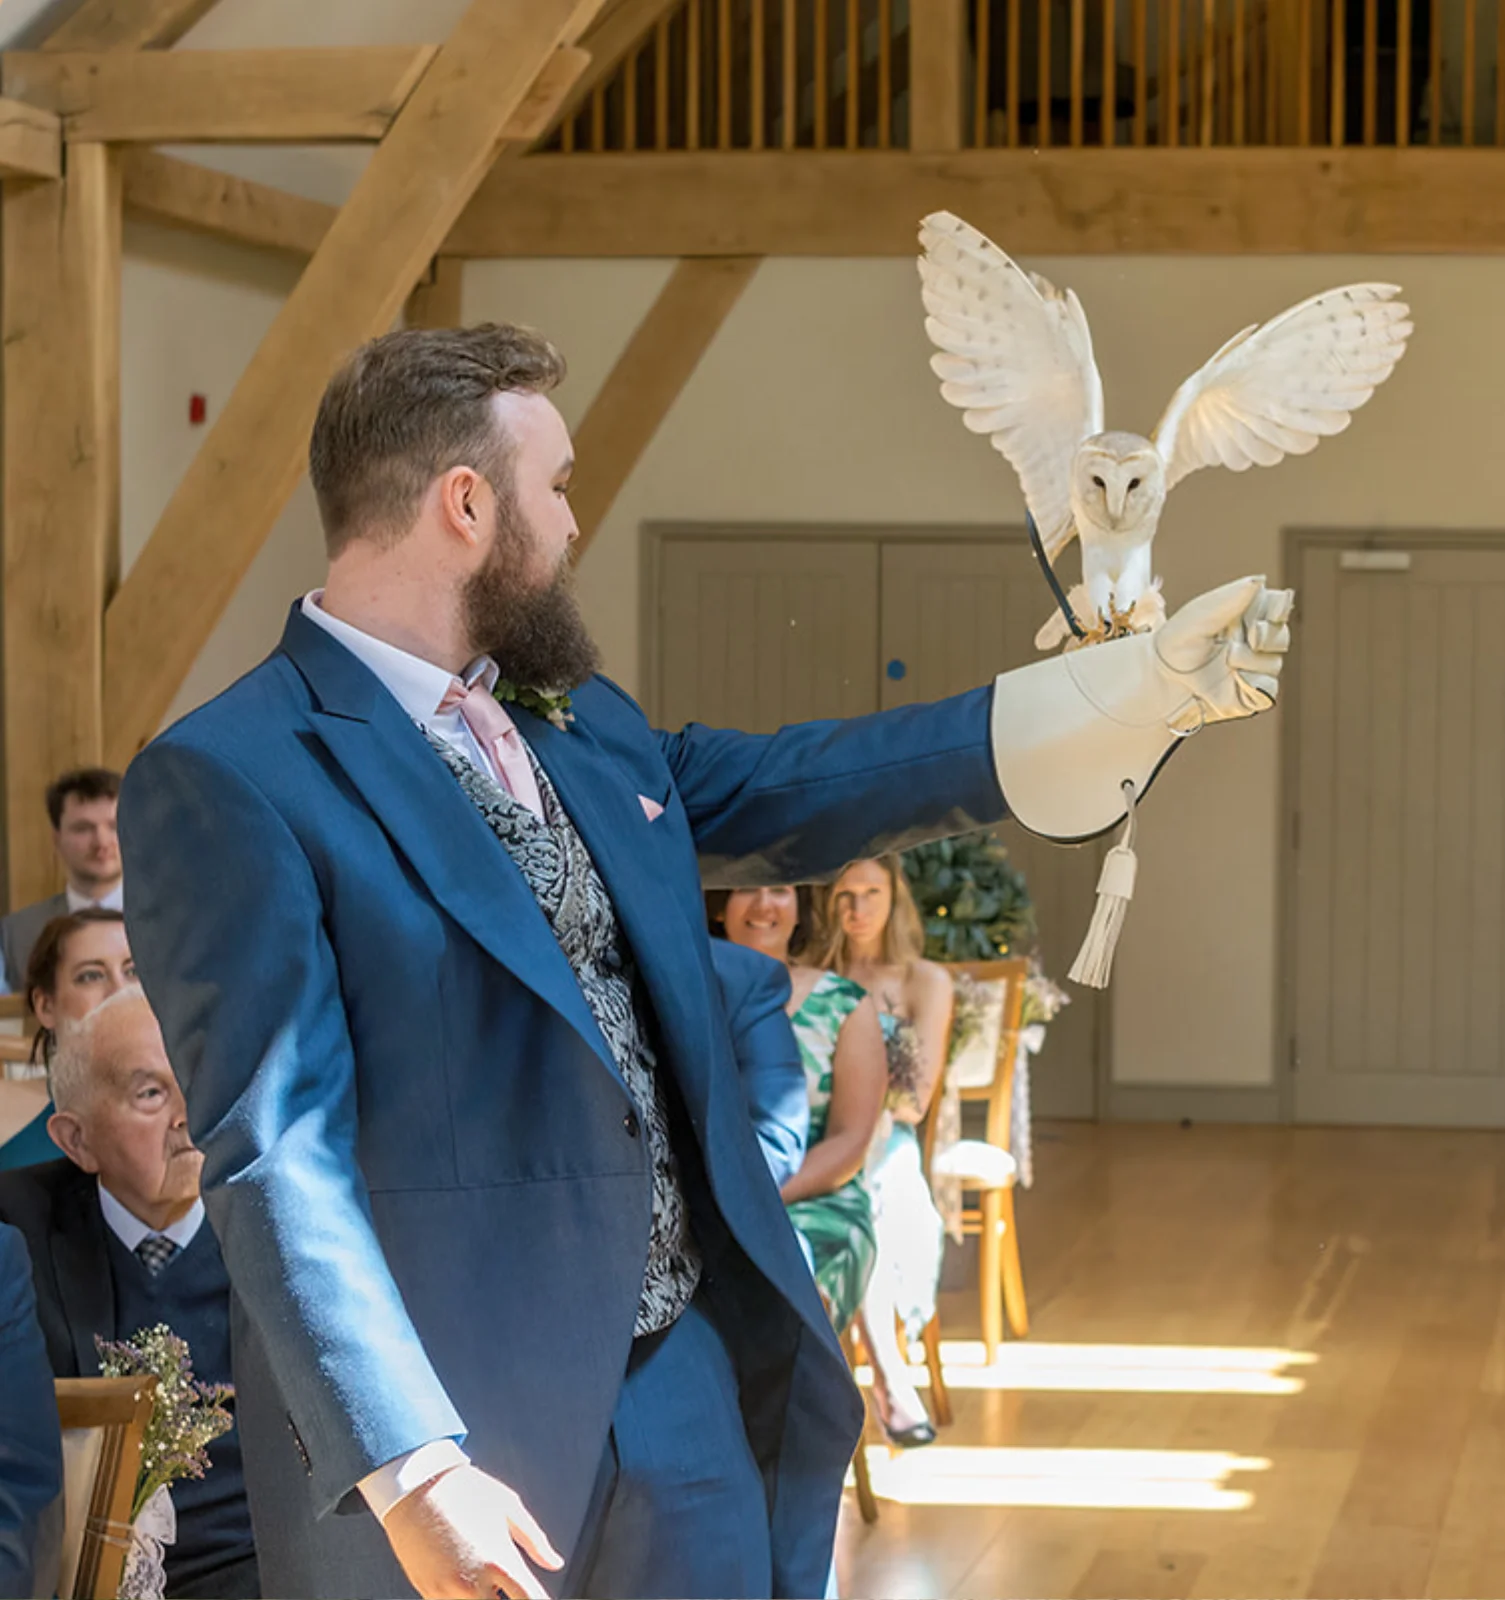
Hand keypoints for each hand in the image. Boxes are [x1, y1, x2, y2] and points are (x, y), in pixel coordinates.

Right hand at [381, 1464, 562, 1599]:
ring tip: (489, 1583)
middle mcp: (473, 1582)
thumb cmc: (466, 1491)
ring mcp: (448, 1591)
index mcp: (499, 1560)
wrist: (416, 1487)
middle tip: (513, 1590)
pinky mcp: (429, 1593)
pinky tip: (467, 1583)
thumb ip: (535, 1540)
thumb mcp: (508, 1506)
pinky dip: (463, 1599)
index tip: (540, 1598)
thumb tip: (555, 1563)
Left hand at [1154, 576, 1293, 731]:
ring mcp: (1254, 666)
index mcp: (1247, 614)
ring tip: (1226, 658)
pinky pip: (1267, 688)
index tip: (1274, 612)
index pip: (1277, 606)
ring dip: (1250, 660)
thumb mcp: (1201, 613)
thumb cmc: (1178, 639)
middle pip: (1280, 635)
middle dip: (1267, 635)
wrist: (1163, 674)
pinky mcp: (1252, 691)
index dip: (1279, 608)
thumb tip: (1259, 580)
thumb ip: (1231, 597)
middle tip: (1250, 636)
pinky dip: (1252, 683)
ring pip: (1273, 662)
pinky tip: (1234, 678)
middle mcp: (1254, 640)